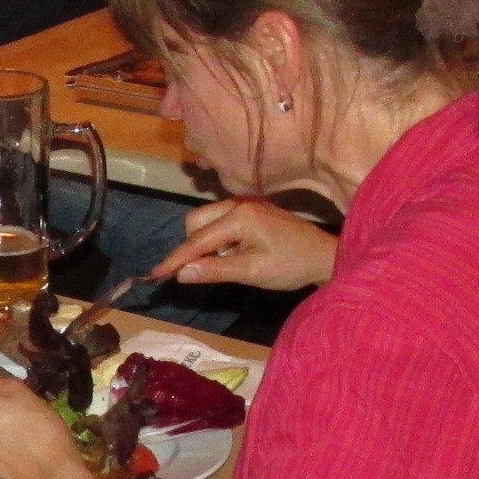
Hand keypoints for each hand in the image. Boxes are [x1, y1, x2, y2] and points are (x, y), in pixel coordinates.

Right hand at [153, 197, 336, 293]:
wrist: (324, 256)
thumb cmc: (291, 265)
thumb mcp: (253, 272)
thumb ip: (215, 270)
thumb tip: (181, 273)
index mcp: (239, 216)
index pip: (196, 239)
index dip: (175, 259)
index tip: (155, 274)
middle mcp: (238, 204)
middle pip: (195, 223)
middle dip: (192, 247)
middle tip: (208, 270)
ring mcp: (244, 204)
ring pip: (205, 220)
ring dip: (205, 243)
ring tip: (227, 262)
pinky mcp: (250, 210)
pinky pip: (219, 221)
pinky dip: (218, 238)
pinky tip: (235, 253)